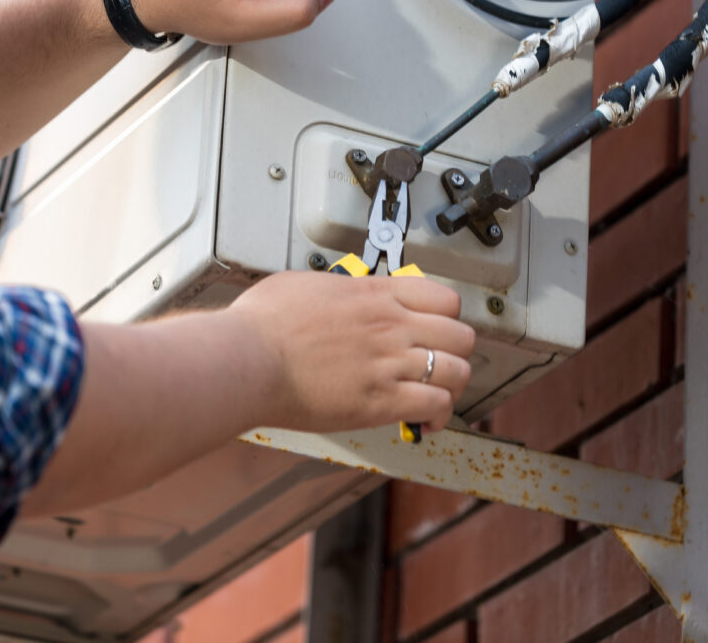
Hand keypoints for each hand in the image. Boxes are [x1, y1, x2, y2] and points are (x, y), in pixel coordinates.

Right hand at [224, 271, 475, 434]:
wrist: (246, 358)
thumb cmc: (262, 323)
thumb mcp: (307, 285)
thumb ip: (339, 290)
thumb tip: (341, 295)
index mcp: (376, 294)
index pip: (445, 298)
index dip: (448, 317)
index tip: (437, 330)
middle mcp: (391, 326)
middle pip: (461, 335)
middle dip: (455, 352)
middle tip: (440, 364)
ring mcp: (389, 363)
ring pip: (457, 371)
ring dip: (452, 385)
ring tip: (438, 395)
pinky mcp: (380, 401)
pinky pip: (436, 405)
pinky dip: (439, 416)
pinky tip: (428, 422)